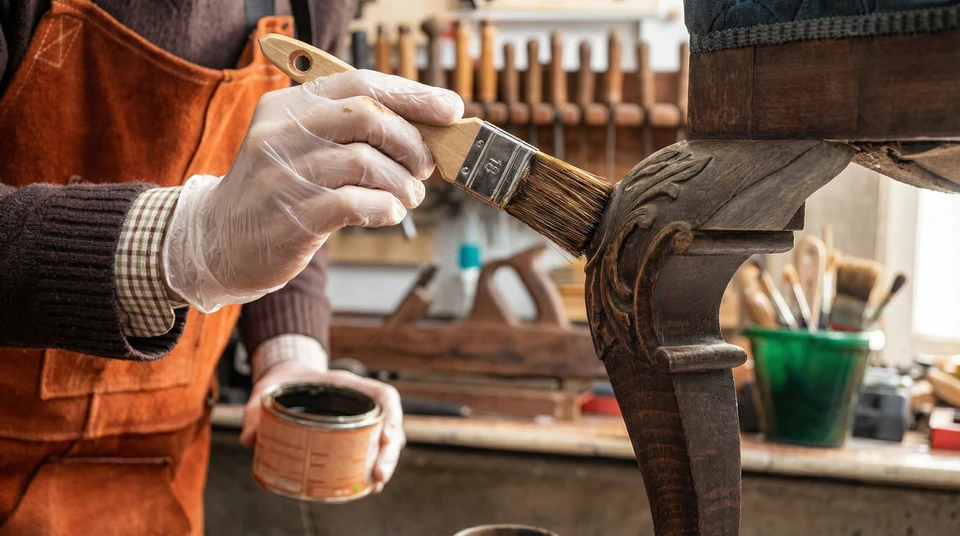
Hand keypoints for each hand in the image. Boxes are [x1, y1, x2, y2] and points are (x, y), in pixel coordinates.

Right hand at [162, 71, 463, 311]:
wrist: (216, 242)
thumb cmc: (275, 192)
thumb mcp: (299, 145)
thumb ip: (348, 131)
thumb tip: (425, 128)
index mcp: (288, 106)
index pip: (360, 83)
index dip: (413, 94)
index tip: (449, 109)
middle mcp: (282, 133)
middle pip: (368, 116)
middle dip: (412, 142)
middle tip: (424, 167)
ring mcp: (284, 174)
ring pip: (367, 162)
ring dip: (403, 183)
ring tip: (407, 197)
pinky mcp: (292, 216)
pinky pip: (355, 203)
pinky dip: (385, 207)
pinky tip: (388, 213)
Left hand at [240, 360, 404, 492]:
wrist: (285, 376)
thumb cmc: (282, 381)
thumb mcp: (267, 391)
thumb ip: (255, 411)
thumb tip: (249, 439)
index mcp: (347, 384)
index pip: (384, 395)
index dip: (391, 416)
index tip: (386, 438)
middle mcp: (359, 400)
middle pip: (389, 423)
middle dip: (389, 452)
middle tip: (379, 476)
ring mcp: (358, 416)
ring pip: (385, 438)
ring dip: (386, 461)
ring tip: (377, 484)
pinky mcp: (352, 432)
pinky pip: (371, 447)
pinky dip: (373, 464)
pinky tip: (369, 485)